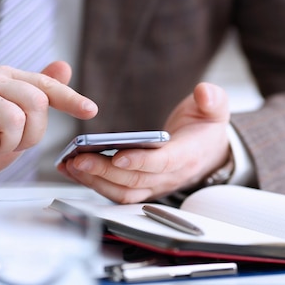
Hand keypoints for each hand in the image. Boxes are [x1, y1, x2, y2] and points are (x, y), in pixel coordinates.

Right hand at [0, 61, 97, 197]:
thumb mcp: (21, 121)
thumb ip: (40, 96)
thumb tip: (64, 66)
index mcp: (9, 77)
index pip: (46, 85)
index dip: (70, 99)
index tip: (91, 111)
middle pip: (35, 103)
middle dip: (30, 134)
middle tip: (9, 141)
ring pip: (13, 119)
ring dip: (7, 144)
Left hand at [57, 82, 230, 202]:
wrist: (208, 153)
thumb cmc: (205, 129)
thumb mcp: (215, 110)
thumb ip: (212, 100)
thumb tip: (204, 92)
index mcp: (187, 156)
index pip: (162, 163)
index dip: (140, 161)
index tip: (117, 155)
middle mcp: (169, 177)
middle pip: (134, 180)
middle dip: (104, 171)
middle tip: (78, 159)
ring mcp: (154, 187)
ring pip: (122, 192)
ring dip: (94, 181)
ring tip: (70, 164)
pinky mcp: (140, 189)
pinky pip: (115, 192)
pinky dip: (93, 183)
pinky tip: (73, 169)